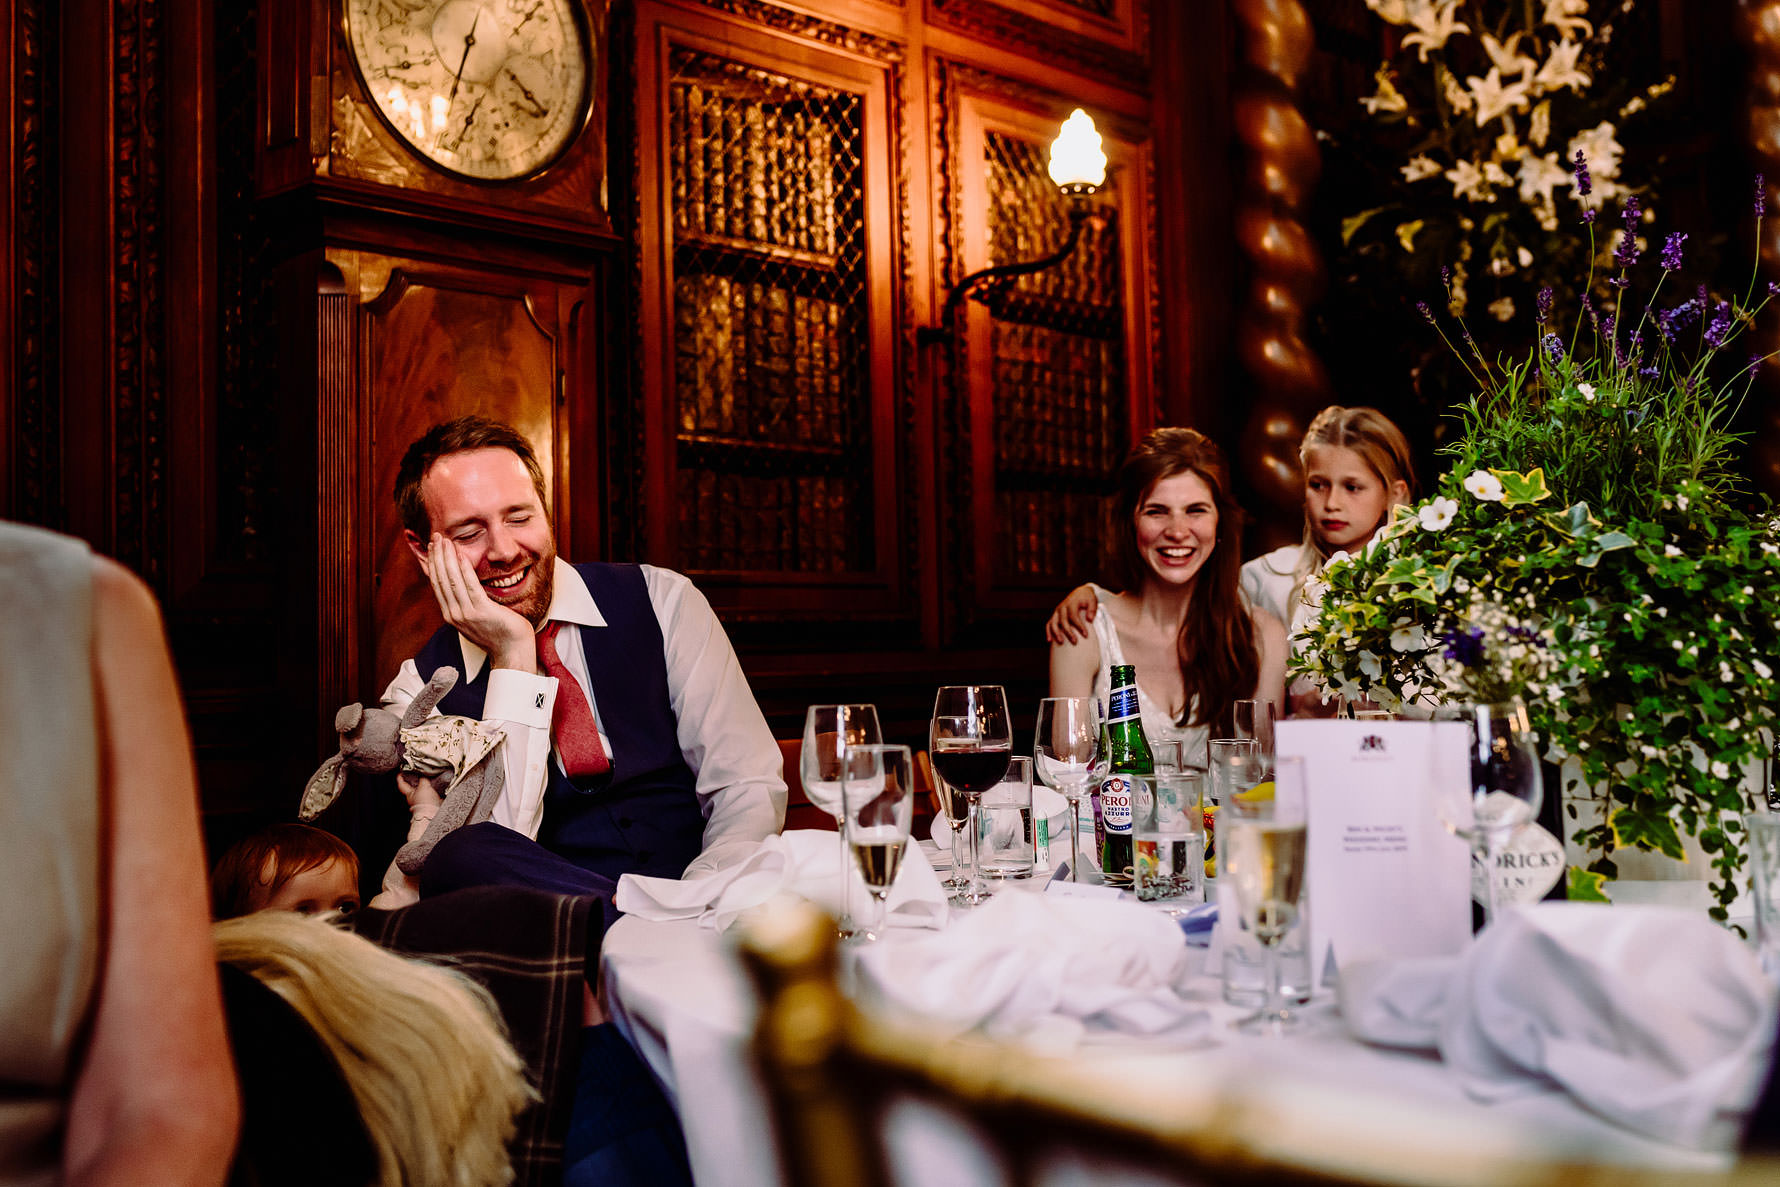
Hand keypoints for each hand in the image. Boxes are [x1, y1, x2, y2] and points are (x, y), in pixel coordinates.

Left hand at [396, 771, 445, 814]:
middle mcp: (414, 797)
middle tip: (417, 772)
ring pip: (422, 789)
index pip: (402, 785)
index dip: (400, 778)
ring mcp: (423, 800)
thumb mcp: (423, 787)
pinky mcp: (431, 802)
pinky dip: (434, 788)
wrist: (433, 813)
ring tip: (430, 776)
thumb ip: (423, 779)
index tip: (400, 772)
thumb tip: (424, 774)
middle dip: (414, 779)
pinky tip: (438, 785)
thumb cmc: (425, 802)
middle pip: (412, 786)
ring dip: (425, 783)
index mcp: (409, 794)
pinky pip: (431, 792)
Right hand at [421, 534, 536, 671]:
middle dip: (437, 556)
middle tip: (436, 537)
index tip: (432, 547)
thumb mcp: (475, 616)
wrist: (512, 651)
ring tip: (445, 541)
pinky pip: (470, 586)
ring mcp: (466, 614)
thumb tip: (462, 584)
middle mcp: (454, 614)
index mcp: (451, 614)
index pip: (437, 584)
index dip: (432, 564)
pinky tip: (462, 556)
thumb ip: (466, 601)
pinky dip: (464, 569)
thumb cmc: (498, 632)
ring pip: (451, 580)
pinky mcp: (481, 611)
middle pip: (440, 579)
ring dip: (447, 558)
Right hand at [1044, 584, 1099, 645]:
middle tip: (1075, 641)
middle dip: (1068, 632)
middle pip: (1063, 621)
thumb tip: (1090, 619)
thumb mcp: (1092, 600)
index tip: (1086, 635)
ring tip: (1061, 642)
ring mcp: (1057, 611)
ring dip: (1056, 633)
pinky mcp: (1055, 615)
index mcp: (1071, 603)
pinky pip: (1049, 624)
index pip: (1073, 616)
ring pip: (1053, 622)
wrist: (1079, 593)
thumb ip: (1092, 609)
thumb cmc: (1087, 598)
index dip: (1079, 626)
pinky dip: (1048, 632)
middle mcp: (1062, 607)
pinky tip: (1050, 640)